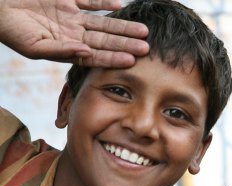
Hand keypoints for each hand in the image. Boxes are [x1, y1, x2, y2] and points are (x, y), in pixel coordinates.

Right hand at [0, 0, 148, 66]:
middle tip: (147, 49)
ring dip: (122, 27)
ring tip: (143, 32)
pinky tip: (120, 6)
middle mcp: (72, 34)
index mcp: (66, 48)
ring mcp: (70, 15)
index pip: (95, 56)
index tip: (131, 61)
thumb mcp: (33, 46)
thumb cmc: (10, 30)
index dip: (113, 58)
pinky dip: (103, 1)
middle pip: (105, 40)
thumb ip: (60, 51)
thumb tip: (85, 52)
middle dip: (125, 44)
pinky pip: (89, 0)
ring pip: (102, 22)